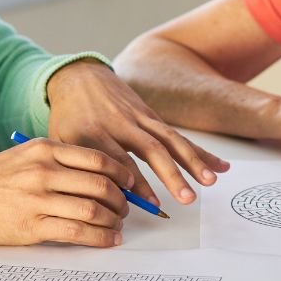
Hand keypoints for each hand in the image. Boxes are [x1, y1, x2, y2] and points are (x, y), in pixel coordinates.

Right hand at [0, 137, 134, 246]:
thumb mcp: (26, 155)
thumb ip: (60, 161)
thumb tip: (101, 176)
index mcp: (45, 149)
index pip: (97, 158)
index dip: (121, 172)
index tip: (131, 183)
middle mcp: (43, 170)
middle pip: (100, 184)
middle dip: (121, 200)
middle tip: (126, 208)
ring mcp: (37, 198)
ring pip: (92, 209)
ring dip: (112, 220)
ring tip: (118, 226)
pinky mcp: (32, 225)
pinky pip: (76, 232)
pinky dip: (99, 238)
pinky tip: (108, 240)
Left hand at [46, 60, 229, 206]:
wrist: (77, 77)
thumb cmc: (67, 118)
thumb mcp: (61, 141)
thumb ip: (79, 168)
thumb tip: (100, 203)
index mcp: (92, 132)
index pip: (117, 160)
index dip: (134, 182)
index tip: (148, 204)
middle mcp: (120, 123)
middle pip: (150, 149)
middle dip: (171, 175)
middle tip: (186, 198)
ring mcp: (138, 117)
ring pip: (169, 140)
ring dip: (192, 161)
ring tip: (210, 181)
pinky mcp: (152, 116)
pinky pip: (178, 136)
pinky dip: (199, 151)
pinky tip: (220, 166)